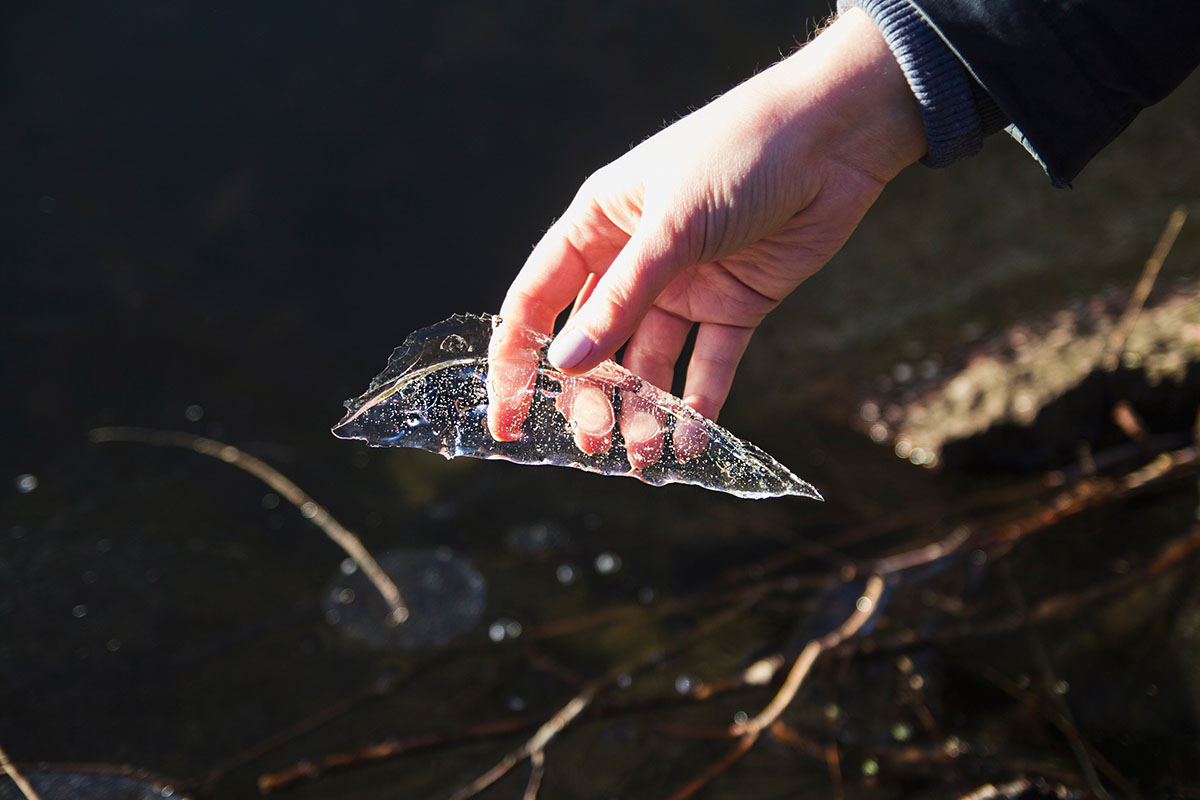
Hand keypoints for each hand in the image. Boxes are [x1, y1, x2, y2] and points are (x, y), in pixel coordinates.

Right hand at [487, 8, 925, 464]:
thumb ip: (621, 299)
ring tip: (642, 456)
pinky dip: (700, 402)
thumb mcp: (671, 227)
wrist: (836, 136)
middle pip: (594, 341)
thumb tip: (566, 363)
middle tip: (590, 446)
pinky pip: (709, 363)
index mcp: (598, 224)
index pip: (538, 299)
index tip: (505, 417)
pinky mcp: (735, 303)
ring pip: (649, 360)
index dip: (516, 357)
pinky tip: (691, 440)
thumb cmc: (740, 153)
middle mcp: (634, 259)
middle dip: (588, 395)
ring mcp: (685, 284)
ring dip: (643, 408)